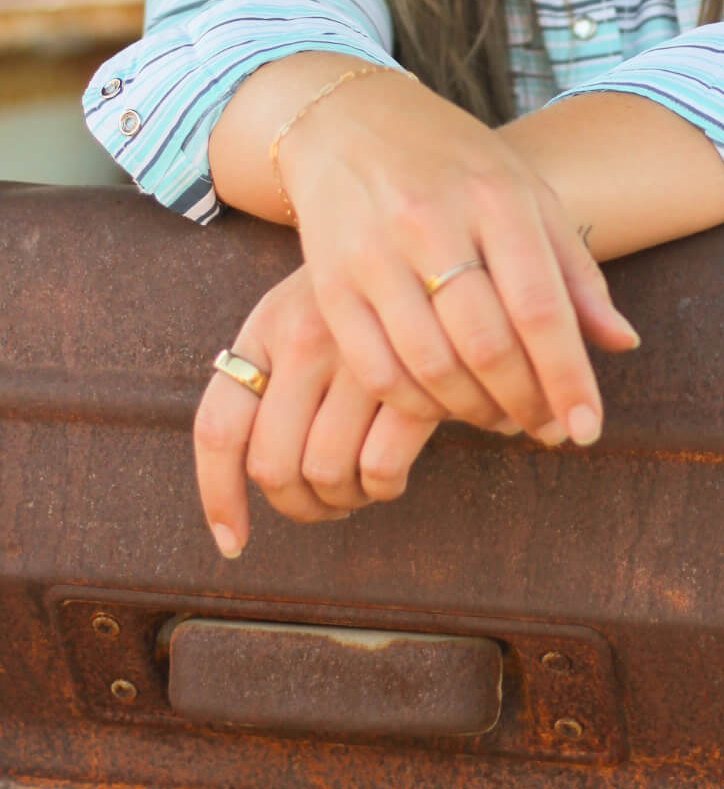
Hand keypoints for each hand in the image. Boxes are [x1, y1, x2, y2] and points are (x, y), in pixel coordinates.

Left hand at [194, 263, 474, 555]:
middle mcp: (305, 337)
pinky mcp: (413, 375)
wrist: (439, 247)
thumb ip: (268, 374)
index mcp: (268, 325)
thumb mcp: (302, 310)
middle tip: (321, 505)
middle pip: (272, 465)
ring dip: (341, 500)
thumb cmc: (362, 294)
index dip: (218, 497)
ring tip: (358, 487)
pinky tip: (394, 473)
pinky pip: (379, 468)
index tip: (233, 541)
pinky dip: (382, 488)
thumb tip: (241, 483)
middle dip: (295, 505)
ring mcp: (359, 356)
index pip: (218, 428)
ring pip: (325, 473)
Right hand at [278, 71, 639, 442]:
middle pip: (487, 345)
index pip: (540, 307)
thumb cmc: (454, 162)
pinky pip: (376, 369)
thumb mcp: (525, 192)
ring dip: (474, 412)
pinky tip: (443, 404)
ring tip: (502, 419)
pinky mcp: (327, 283)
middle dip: (526, 404)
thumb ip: (573, 269)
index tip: (588, 428)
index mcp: (495, 196)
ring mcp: (373, 253)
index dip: (568, 378)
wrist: (348, 120)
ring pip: (431, 366)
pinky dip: (416, 404)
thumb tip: (622, 344)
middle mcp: (432, 221)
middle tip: (548, 428)